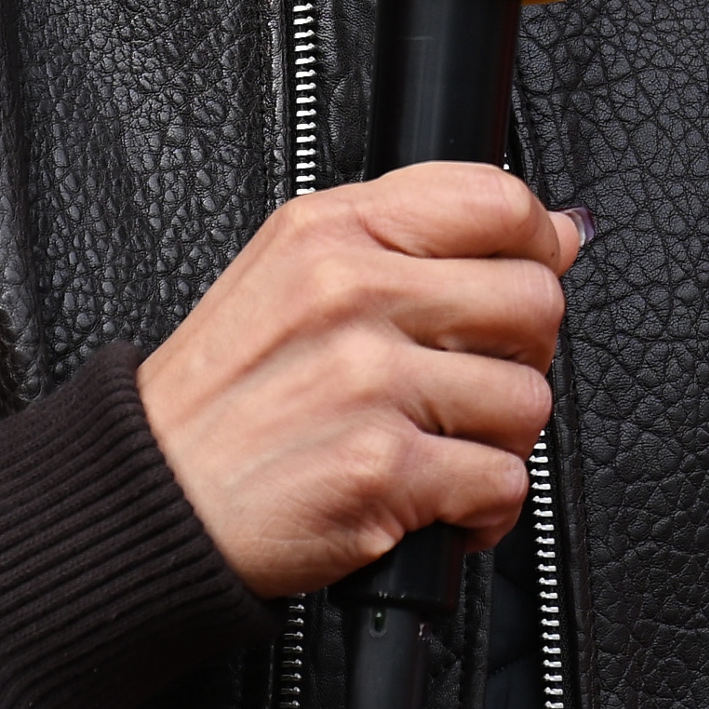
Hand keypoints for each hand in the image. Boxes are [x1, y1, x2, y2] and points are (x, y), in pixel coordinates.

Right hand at [133, 162, 585, 597]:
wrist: (153, 496)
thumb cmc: (223, 394)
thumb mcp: (290, 270)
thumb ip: (411, 239)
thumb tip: (556, 231)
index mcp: (331, 231)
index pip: (493, 199)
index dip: (536, 242)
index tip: (534, 270)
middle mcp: (349, 294)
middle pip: (532, 302)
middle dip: (522, 352)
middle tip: (472, 375)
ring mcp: (367, 381)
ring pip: (528, 400)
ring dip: (500, 439)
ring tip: (442, 443)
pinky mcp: (382, 469)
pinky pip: (503, 483)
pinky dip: (482, 509)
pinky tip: (435, 500)